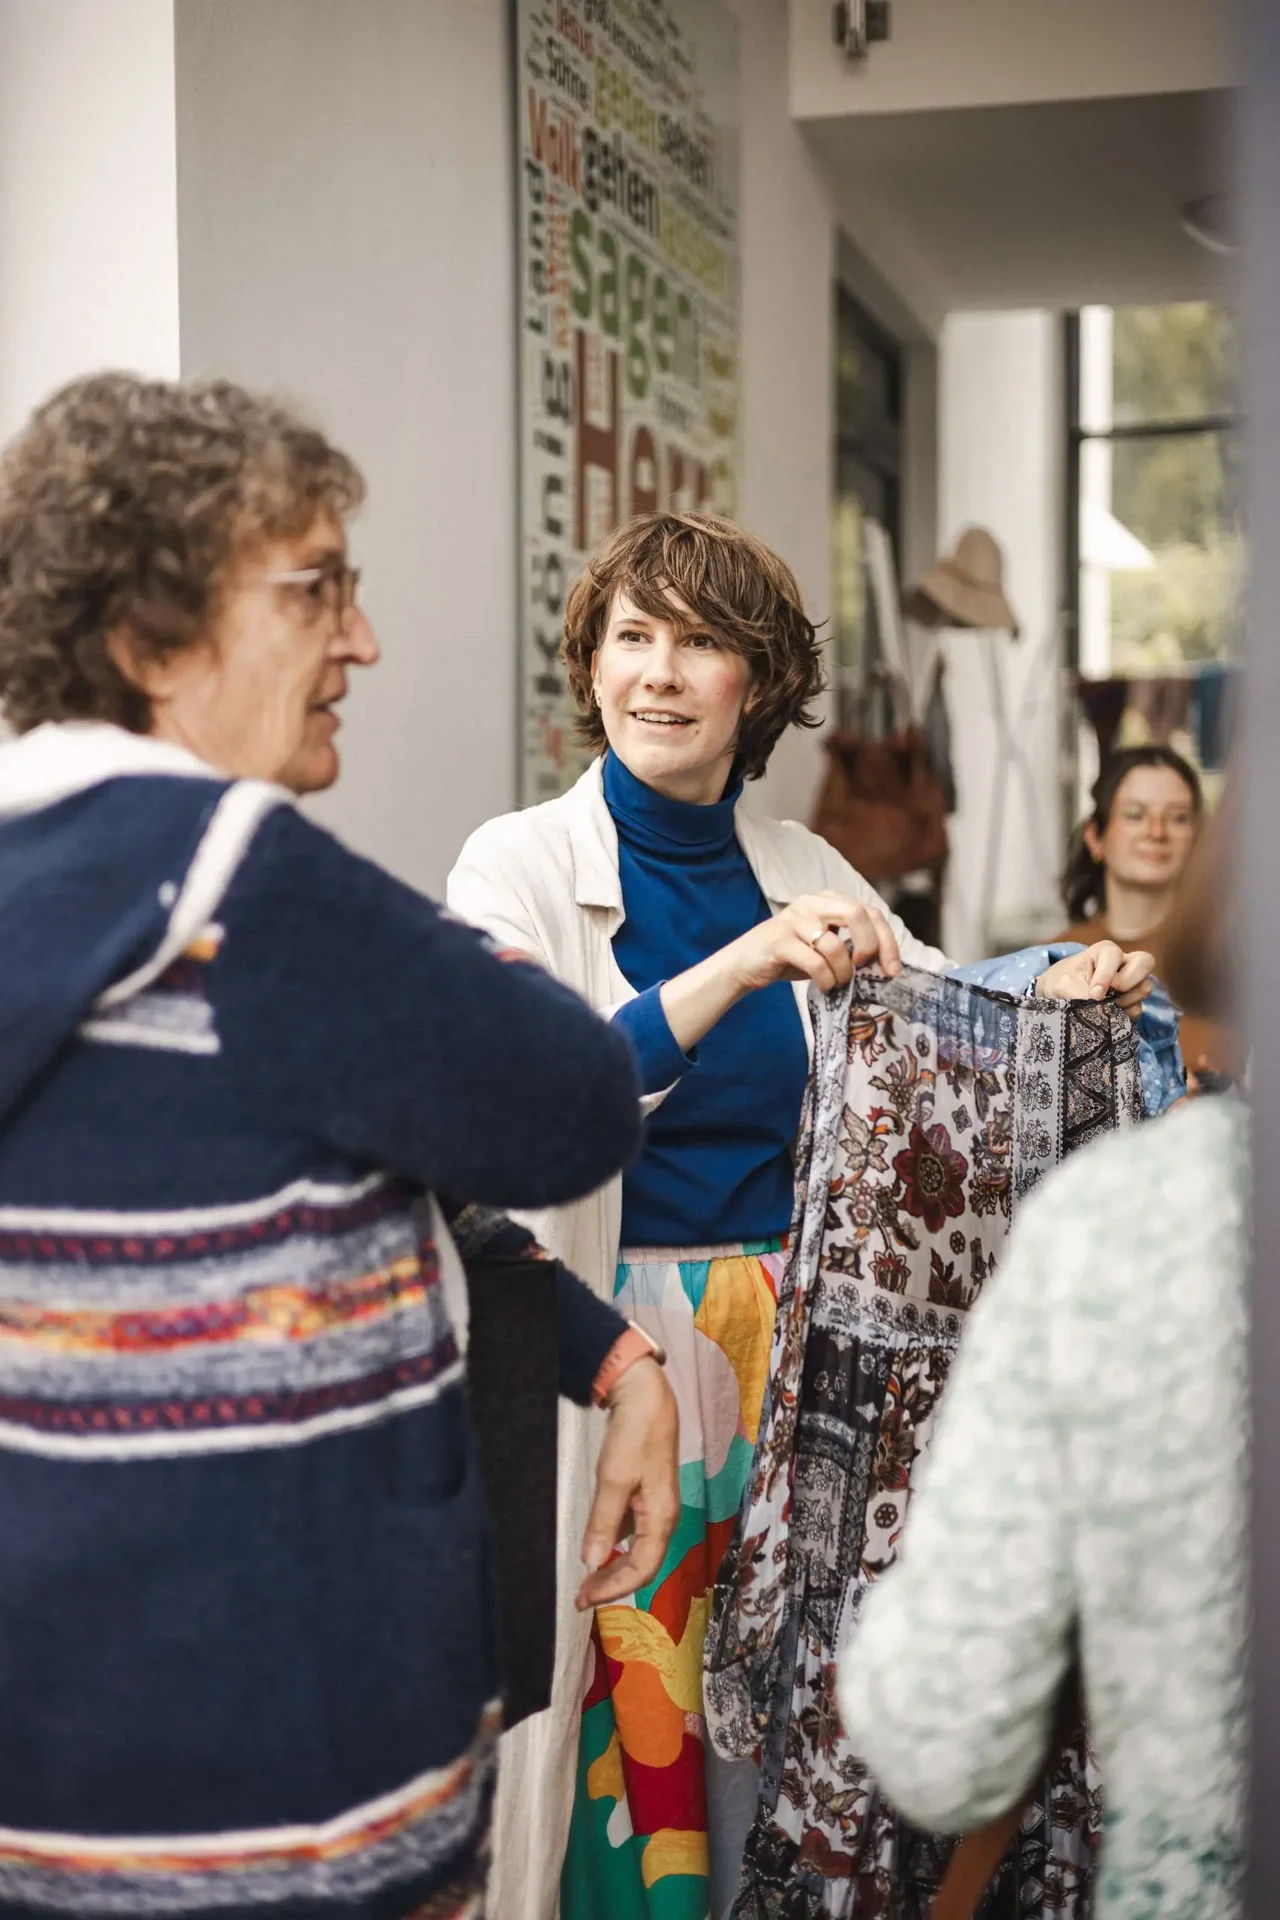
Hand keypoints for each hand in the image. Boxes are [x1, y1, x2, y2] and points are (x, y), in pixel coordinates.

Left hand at [576, 1358, 679, 1610]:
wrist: (646, 1396)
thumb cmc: (634, 1436)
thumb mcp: (614, 1478)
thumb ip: (603, 1522)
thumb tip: (592, 1562)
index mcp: (662, 1517)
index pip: (642, 1569)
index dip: (614, 1589)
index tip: (585, 1598)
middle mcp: (662, 1517)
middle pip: (641, 1564)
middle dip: (612, 1584)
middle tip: (581, 1596)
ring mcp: (654, 1506)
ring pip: (636, 1550)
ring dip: (612, 1567)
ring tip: (585, 1579)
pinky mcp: (644, 1494)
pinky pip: (631, 1532)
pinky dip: (613, 1546)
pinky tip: (595, 1547)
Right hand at [726, 891, 901, 996]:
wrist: (744, 964)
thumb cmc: (789, 958)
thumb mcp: (824, 947)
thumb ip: (850, 947)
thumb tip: (884, 965)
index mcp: (826, 900)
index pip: (869, 912)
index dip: (887, 941)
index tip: (893, 969)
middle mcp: (811, 903)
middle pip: (857, 914)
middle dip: (870, 946)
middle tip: (864, 970)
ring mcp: (793, 919)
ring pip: (835, 945)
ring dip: (842, 973)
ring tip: (837, 983)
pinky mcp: (779, 940)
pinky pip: (815, 962)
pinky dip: (826, 979)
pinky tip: (824, 986)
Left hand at [1035, 941, 1155, 1020]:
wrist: (1058, 995)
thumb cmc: (1062, 981)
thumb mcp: (1063, 985)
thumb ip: (1079, 993)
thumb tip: (1099, 1009)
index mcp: (1105, 951)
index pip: (1115, 956)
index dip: (1106, 976)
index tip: (1094, 994)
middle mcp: (1123, 963)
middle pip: (1146, 962)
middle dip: (1129, 981)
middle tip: (1112, 994)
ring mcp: (1131, 982)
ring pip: (1144, 988)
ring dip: (1127, 1001)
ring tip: (1105, 1007)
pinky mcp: (1131, 1001)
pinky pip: (1138, 1009)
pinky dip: (1124, 1016)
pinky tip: (1108, 1017)